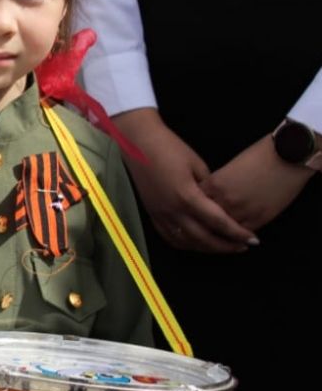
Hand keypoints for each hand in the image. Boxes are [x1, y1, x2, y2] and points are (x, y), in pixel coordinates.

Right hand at [112, 108, 256, 251]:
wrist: (138, 141)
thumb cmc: (170, 147)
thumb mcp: (197, 164)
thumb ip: (210, 187)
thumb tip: (220, 203)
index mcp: (187, 196)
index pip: (219, 223)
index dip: (238, 233)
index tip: (254, 240)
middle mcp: (173, 210)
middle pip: (204, 239)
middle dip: (225, 246)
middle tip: (242, 247)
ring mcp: (160, 213)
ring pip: (186, 242)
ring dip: (206, 248)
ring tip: (222, 246)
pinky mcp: (151, 212)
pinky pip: (169, 236)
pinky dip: (185, 244)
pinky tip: (196, 243)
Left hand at [202, 135, 313, 232]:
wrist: (286, 156)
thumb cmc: (257, 156)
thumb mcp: (227, 168)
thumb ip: (214, 184)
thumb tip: (205, 196)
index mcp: (214, 184)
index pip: (193, 202)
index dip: (192, 206)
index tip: (192, 209)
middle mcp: (225, 200)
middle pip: (205, 220)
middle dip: (201, 223)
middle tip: (201, 225)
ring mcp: (243, 211)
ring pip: (223, 231)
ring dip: (219, 233)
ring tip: (216, 234)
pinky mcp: (260, 218)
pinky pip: (241, 234)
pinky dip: (236, 235)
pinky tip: (234, 235)